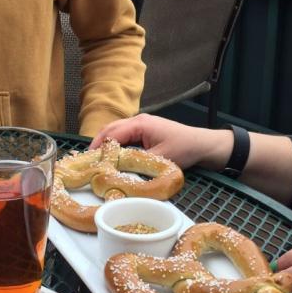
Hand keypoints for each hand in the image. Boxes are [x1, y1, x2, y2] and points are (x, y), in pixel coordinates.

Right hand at [90, 113, 225, 169]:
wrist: (203, 145)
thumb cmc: (185, 148)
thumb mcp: (160, 159)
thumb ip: (138, 163)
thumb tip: (118, 172)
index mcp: (140, 124)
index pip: (112, 133)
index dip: (99, 146)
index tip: (89, 160)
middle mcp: (139, 120)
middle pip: (110, 129)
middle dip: (98, 143)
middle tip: (88, 160)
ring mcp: (143, 124)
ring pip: (117, 131)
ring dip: (107, 143)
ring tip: (97, 159)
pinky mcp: (147, 131)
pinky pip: (126, 135)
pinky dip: (117, 144)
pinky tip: (113, 156)